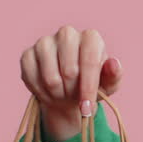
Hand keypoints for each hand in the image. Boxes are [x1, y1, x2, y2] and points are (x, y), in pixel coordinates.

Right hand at [19, 26, 124, 141]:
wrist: (69, 92)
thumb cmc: (92, 85)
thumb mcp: (108, 85)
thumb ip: (113, 75)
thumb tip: (114, 63)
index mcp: (90, 38)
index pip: (89, 59)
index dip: (88, 86)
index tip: (87, 107)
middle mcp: (67, 34)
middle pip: (69, 69)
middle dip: (73, 92)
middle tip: (75, 97)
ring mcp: (45, 42)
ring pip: (50, 77)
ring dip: (57, 94)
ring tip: (63, 94)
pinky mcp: (28, 54)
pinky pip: (32, 79)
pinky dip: (42, 92)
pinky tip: (49, 92)